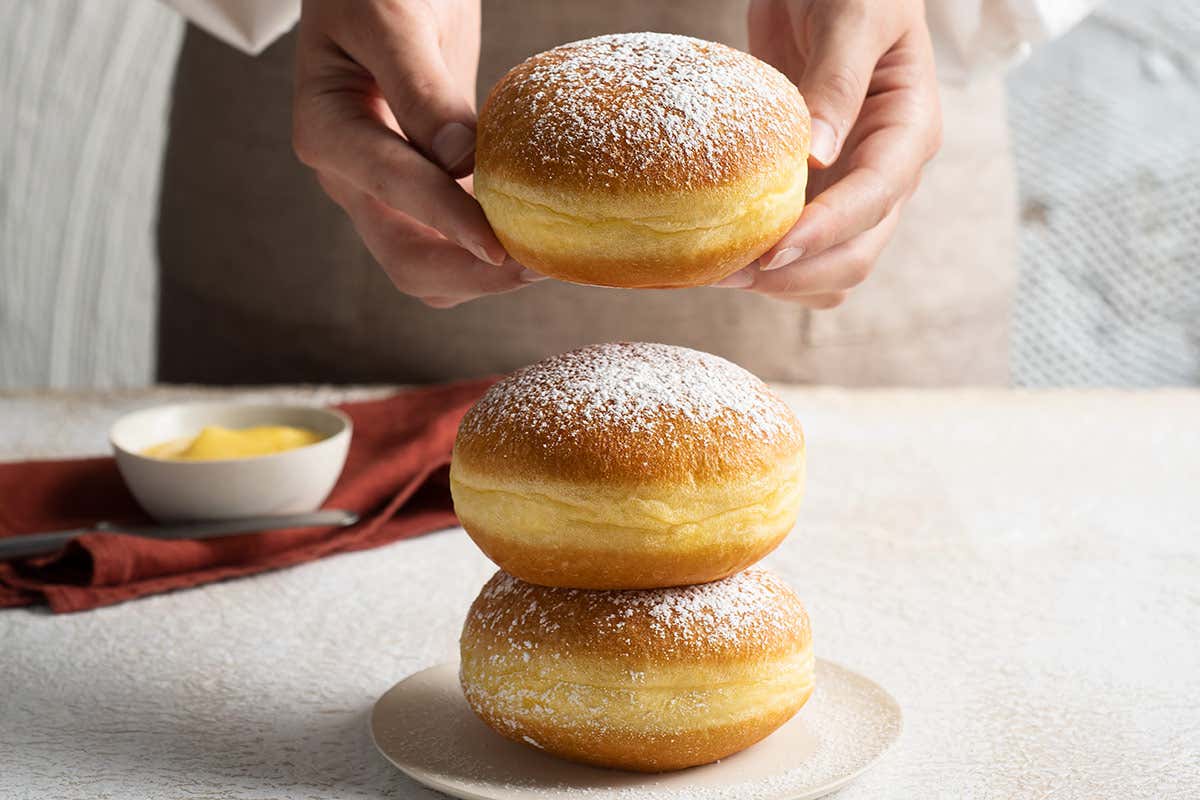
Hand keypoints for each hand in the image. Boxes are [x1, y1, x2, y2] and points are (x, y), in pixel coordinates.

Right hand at [293, 0, 540, 307]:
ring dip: (484, 275)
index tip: (502, 247)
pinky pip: (457, 237)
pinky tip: (538, 240)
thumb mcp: (392, 19)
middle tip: (537, 266)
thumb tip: (459, 161)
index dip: (450, 221)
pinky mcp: (426, 185)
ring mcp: (387, 188)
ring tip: (546, 260)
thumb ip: (420, 87)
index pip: (395, 190)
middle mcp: (352, 176)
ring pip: (433, 263)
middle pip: (407, 259)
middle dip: (471, 273)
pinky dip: (492, 249)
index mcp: (330, 132)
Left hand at [721, 0, 941, 307]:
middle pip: (857, 252)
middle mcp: (888, 170)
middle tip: (728, 274)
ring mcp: (851, 187)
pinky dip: (771, 265)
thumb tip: (815, 157)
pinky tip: (728, 257)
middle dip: (797, 273)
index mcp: (909, 129)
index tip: (771, 253)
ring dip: (783, 282)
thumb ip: (837, 81)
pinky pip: (803, 250)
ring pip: (832, 266)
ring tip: (720, 273)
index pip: (873, 198)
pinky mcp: (817, 192)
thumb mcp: (852, 17)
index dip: (824, 233)